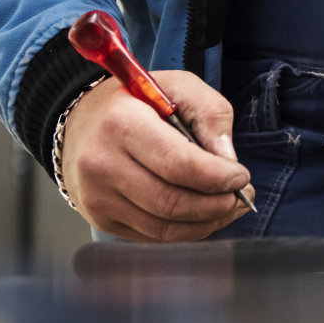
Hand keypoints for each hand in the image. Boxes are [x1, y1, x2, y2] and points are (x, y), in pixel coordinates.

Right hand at [61, 70, 254, 241]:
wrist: (82, 122)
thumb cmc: (135, 102)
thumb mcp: (177, 85)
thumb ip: (210, 113)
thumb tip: (228, 159)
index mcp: (122, 124)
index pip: (178, 165)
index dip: (217, 177)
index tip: (241, 175)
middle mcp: (102, 165)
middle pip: (172, 203)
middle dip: (217, 204)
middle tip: (241, 195)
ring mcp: (98, 198)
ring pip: (165, 228)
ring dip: (207, 222)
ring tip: (230, 206)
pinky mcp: (102, 220)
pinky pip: (154, 237)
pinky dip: (186, 230)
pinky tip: (203, 215)